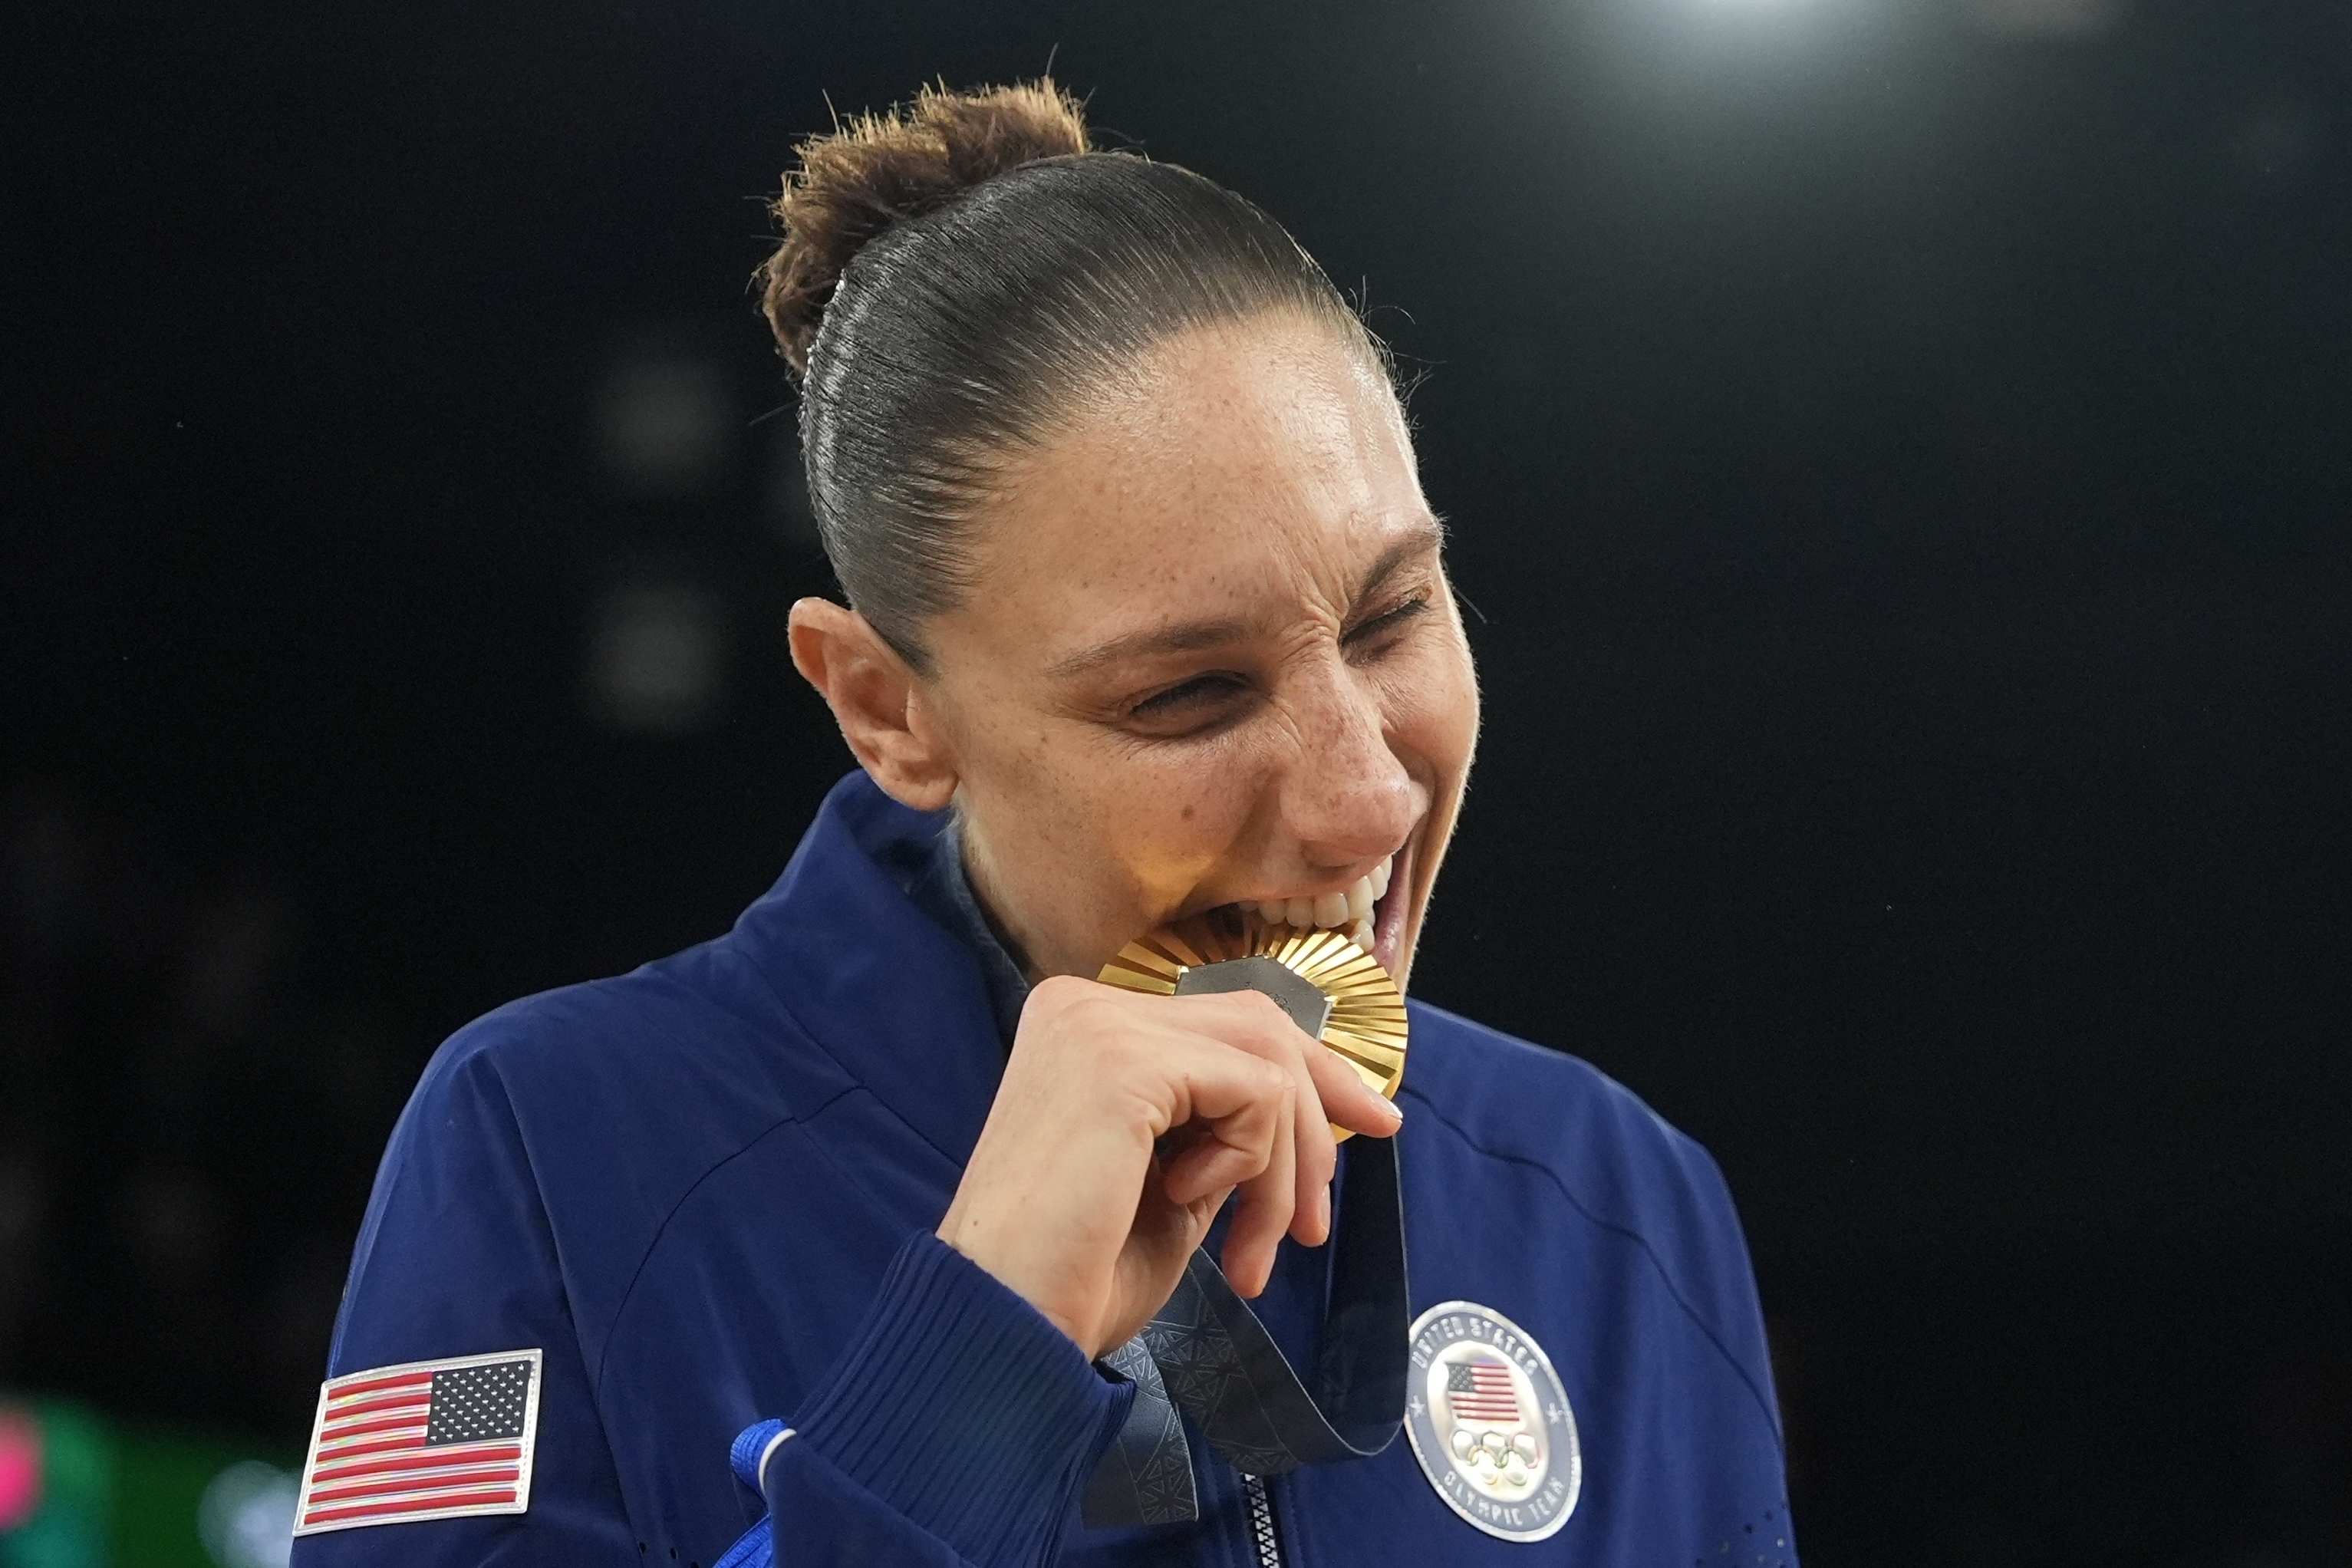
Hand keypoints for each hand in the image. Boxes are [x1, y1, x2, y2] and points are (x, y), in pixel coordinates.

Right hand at [936, 974, 1403, 1358]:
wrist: (1004, 1321)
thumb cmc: (1073, 1274)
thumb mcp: (1171, 1184)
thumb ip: (1222, 1130)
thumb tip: (1309, 1108)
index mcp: (1083, 1026)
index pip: (1228, 1020)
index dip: (1313, 1071)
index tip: (1373, 1126)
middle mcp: (1083, 1005)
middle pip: (1260, 1026)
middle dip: (1318, 1118)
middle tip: (1316, 1222)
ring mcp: (1099, 1024)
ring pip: (1267, 1061)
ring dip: (1285, 1166)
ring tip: (1253, 1248)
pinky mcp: (1123, 1061)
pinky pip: (1254, 1094)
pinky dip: (1250, 1162)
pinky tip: (1187, 1202)